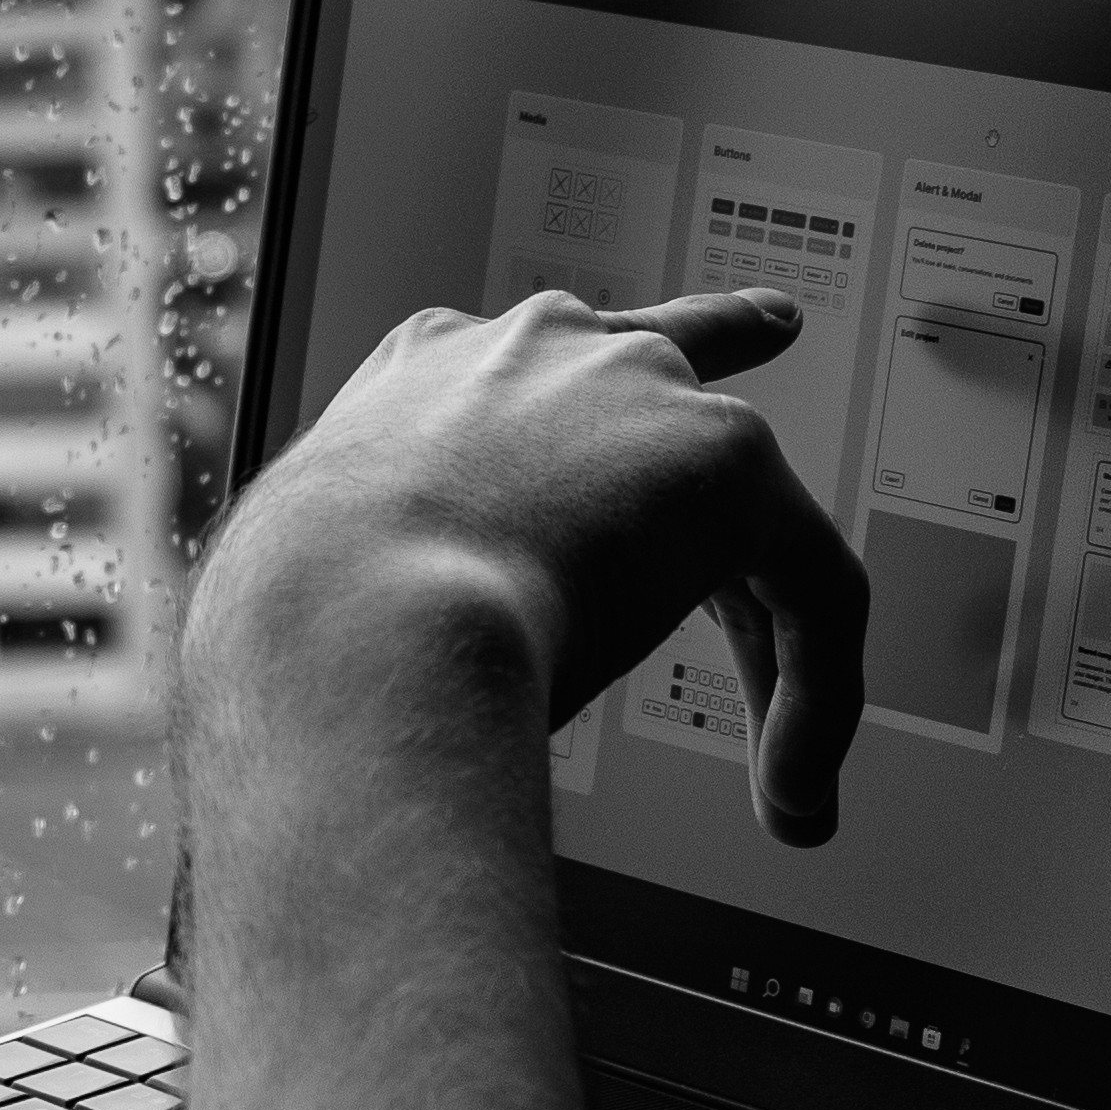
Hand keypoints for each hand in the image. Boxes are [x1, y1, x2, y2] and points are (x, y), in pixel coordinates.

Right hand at [204, 284, 870, 844]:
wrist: (348, 631)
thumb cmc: (294, 636)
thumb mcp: (314, 589)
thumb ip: (356, 597)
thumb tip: (333, 691)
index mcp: (421, 372)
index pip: (528, 357)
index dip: (578, 383)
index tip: (607, 368)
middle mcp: (534, 351)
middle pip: (663, 364)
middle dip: (726, 339)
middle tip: (769, 326)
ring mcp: (634, 392)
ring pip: (748, 507)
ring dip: (774, 648)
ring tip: (791, 759)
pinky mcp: (726, 464)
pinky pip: (812, 586)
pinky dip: (816, 693)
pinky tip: (795, 784)